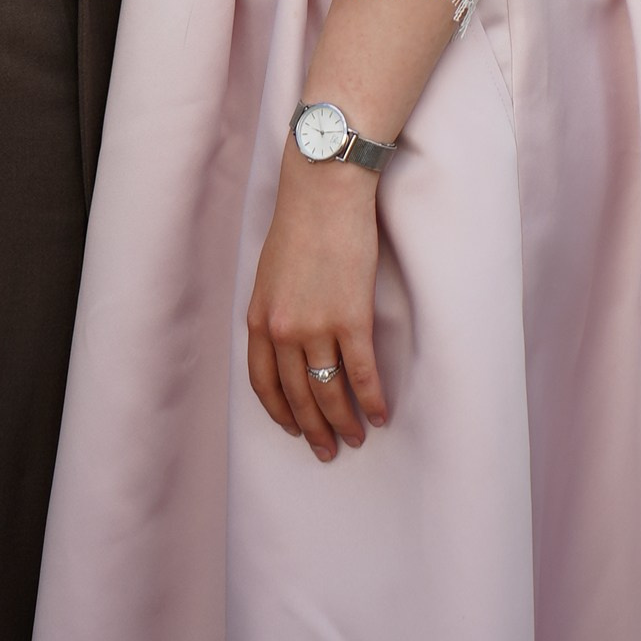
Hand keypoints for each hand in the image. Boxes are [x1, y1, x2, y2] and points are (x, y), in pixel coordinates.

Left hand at [246, 144, 388, 462]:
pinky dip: (372, 400)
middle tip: (327, 450)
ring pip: (329, 392)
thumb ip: (274, 311)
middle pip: (297, 395)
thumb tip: (286, 343)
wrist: (324, 190)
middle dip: (313, 429)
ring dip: (344, 423)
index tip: (293, 429)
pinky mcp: (351, 319)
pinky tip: (381, 415)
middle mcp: (283, 329)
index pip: (263, 383)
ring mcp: (317, 326)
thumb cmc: (299, 223)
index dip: (280, 412)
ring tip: (356, 438)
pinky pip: (361, 374)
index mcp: (259, 318)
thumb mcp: (270, 273)